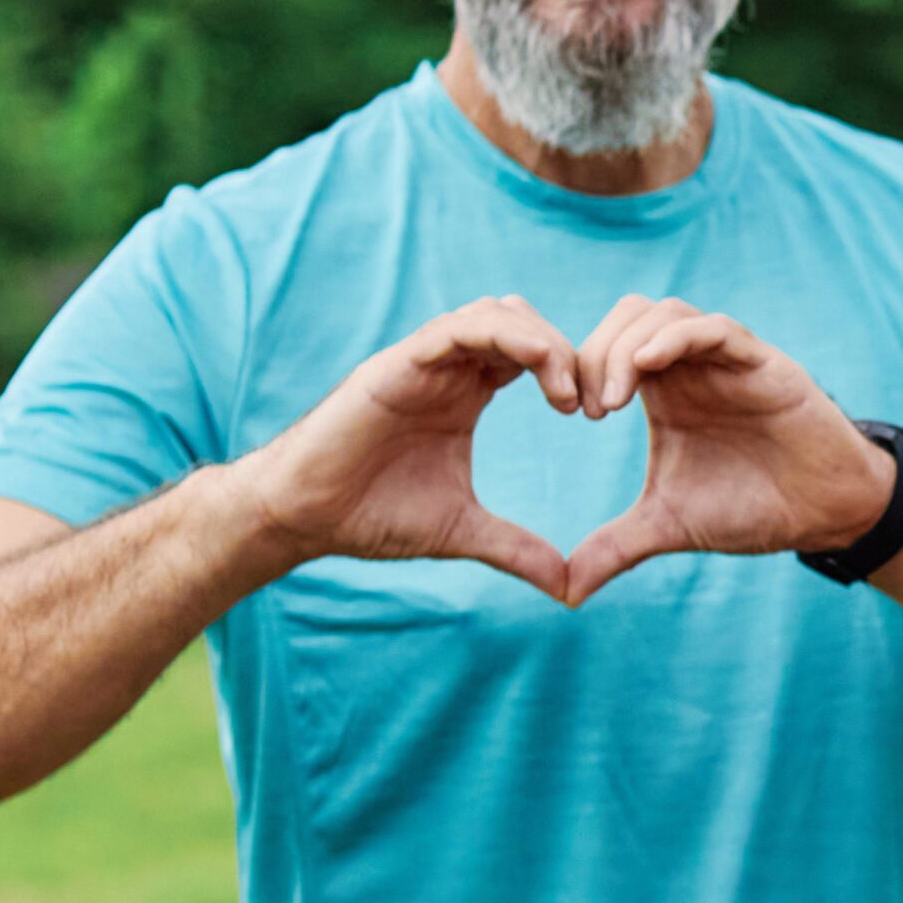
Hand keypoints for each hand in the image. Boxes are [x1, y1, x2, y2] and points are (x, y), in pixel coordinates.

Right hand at [233, 295, 578, 598]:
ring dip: (543, 341)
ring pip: (495, 314)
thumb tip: (568, 587)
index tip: (599, 413)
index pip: (532, 355)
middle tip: (592, 402)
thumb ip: (516, 549)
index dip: (572, 372)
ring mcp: (420, 362)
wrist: (303, 518)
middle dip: (568, 352)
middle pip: (523, 323)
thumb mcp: (463, 532)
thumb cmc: (371, 517)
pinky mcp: (395, 365)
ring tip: (568, 393)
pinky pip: (456, 330)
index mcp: (466, 394)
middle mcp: (447, 369)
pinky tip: (538, 368)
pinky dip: (504, 336)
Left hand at [562, 295, 891, 604]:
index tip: (570, 412)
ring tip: (614, 397)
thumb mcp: (668, 527)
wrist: (822, 515)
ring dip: (627, 344)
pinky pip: (716, 328)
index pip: (607, 346)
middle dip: (595, 351)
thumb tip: (565, 593)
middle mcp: (693, 366)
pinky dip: (676, 337)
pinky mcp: (764, 363)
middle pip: (628, 315)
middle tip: (588, 406)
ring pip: (666, 312)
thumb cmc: (752, 509)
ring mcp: (728, 360)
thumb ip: (614, 548)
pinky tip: (647, 366)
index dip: (579, 367)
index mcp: (665, 390)